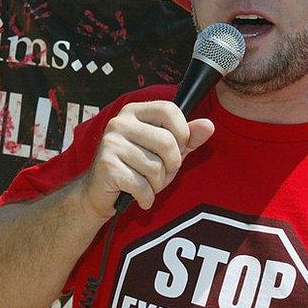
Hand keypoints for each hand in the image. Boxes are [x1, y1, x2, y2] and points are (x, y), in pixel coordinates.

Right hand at [79, 101, 214, 217]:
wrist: (98, 192)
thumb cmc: (135, 168)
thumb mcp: (165, 152)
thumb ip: (187, 138)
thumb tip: (209, 125)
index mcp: (134, 111)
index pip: (169, 110)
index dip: (182, 133)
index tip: (177, 148)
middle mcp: (120, 122)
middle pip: (167, 142)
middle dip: (172, 166)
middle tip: (160, 173)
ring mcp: (111, 143)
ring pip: (155, 167)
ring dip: (157, 185)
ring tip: (145, 183)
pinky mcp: (107, 166)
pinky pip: (142, 186)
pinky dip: (146, 197)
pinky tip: (138, 196)